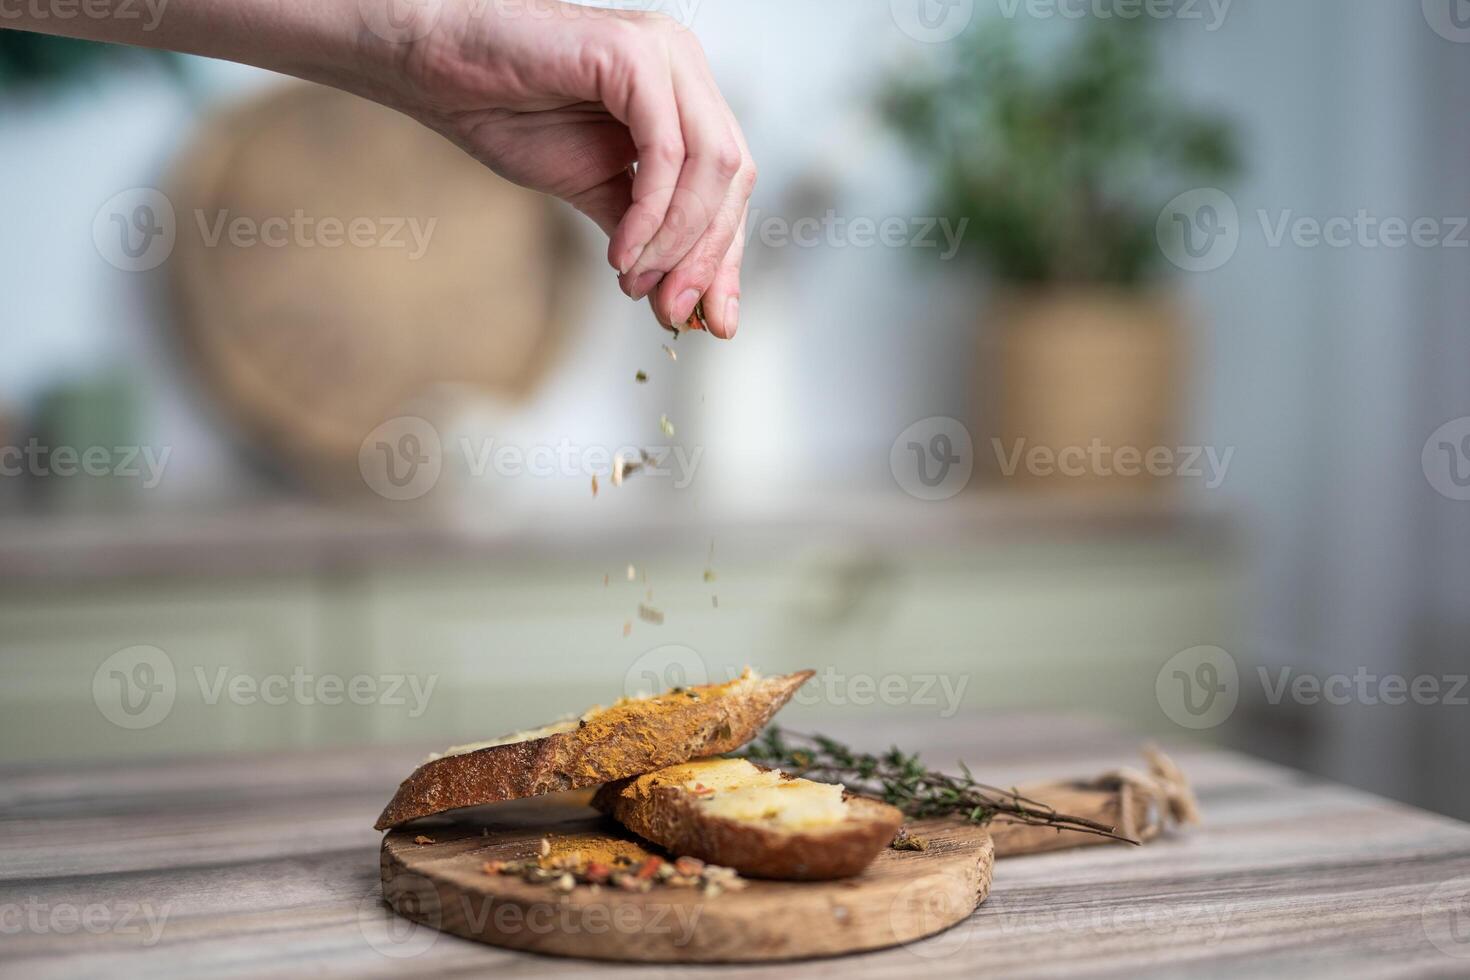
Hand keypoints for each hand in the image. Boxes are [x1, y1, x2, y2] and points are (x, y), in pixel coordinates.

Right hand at [377, 1, 755, 337]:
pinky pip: (664, 152)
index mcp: (685, 97)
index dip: (725, 258)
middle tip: (674, 310)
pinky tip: (621, 253)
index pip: (731, 186)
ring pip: (710, 166)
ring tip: (637, 281)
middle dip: (708, 257)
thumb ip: (644, 235)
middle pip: (734, 178)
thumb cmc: (507, 113)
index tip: (714, 321)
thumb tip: (676, 302)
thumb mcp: (595, 189)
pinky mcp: (634, 55)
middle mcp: (685, 69)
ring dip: (677, 241)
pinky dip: (651, 214)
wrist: (439, 71)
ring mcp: (665, 55)